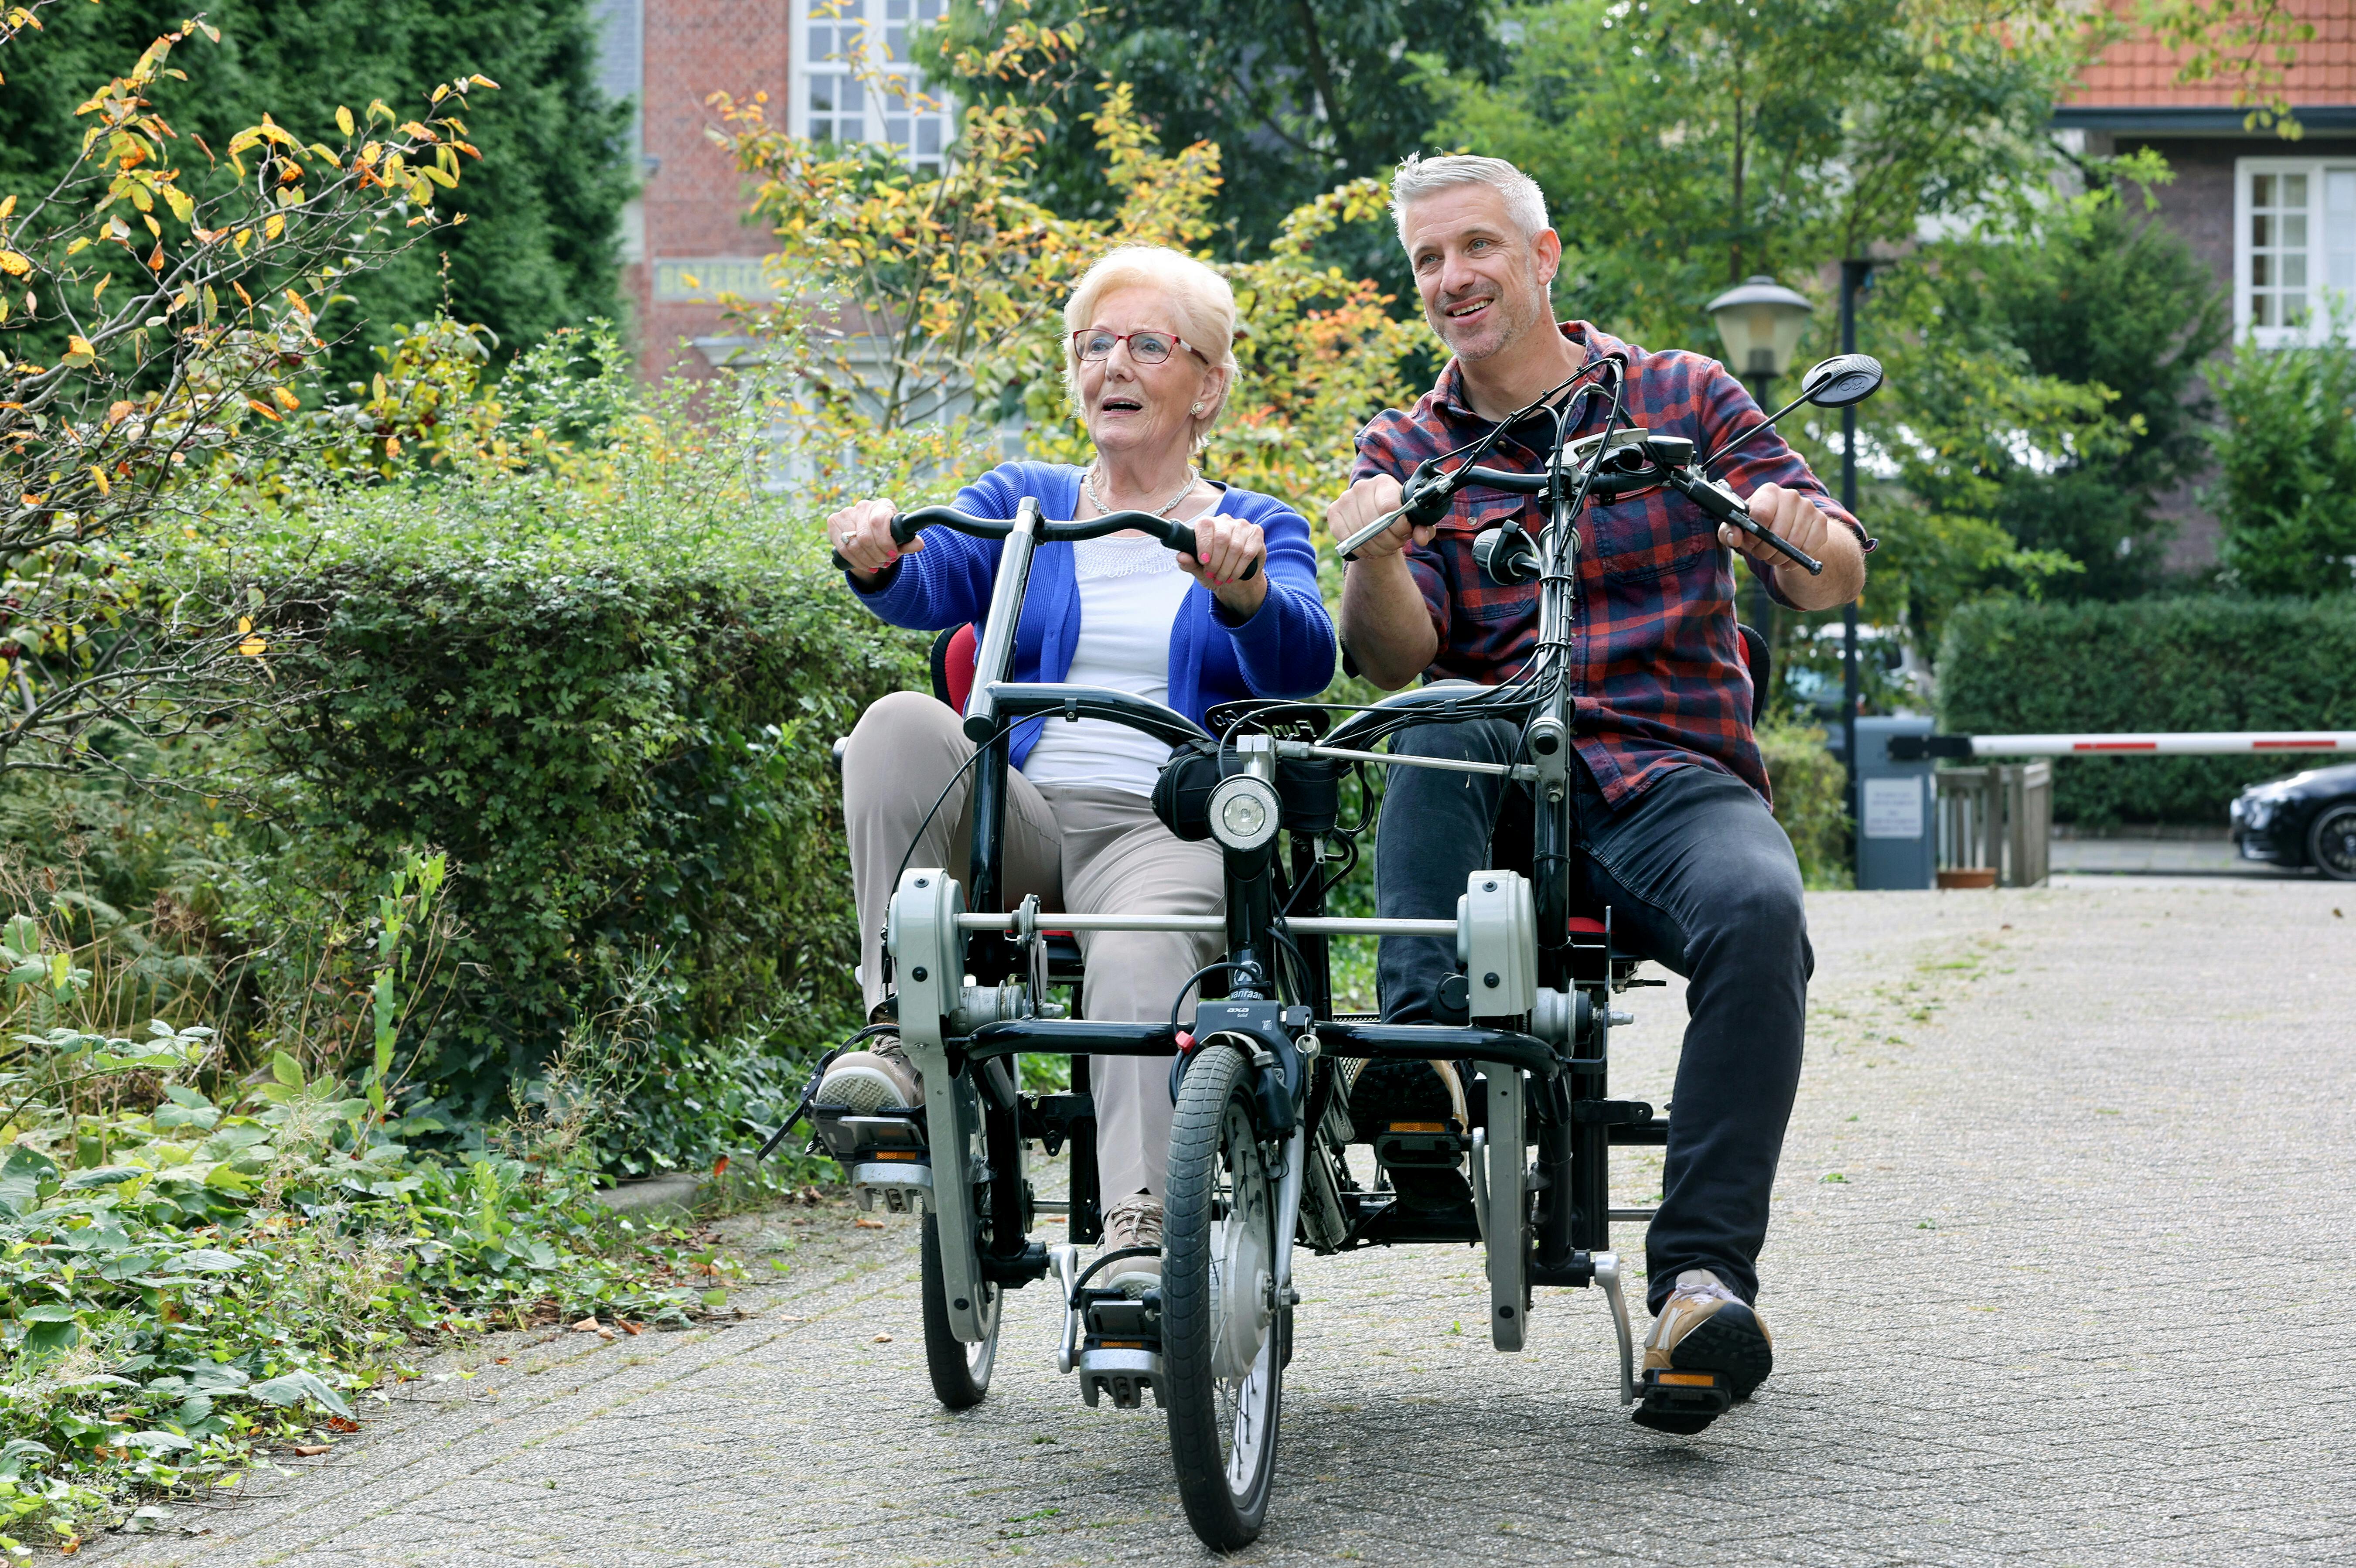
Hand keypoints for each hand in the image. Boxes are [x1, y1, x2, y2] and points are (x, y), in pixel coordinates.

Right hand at [828, 497, 918, 581]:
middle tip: (885, 563)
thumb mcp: (900, 539)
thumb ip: (909, 542)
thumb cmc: (888, 535)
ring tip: (877, 565)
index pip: (878, 522)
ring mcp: (846, 513)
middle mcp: (862, 506)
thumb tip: (919, 544)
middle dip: (877, 556)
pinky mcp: (834, 522)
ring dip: (867, 560)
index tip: (893, 555)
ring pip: (853, 544)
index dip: (885, 542)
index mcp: (882, 505)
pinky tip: (867, 566)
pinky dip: (856, 561)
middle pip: (865, 537)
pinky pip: (842, 548)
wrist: (870, 533)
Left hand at [1179, 512, 1267, 615]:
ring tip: (1222, 578)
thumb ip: (1189, 563)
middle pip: (1221, 538)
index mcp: (1208, 524)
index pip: (1205, 526)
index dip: (1203, 545)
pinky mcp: (1256, 534)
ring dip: (1227, 568)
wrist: (1237, 579)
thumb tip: (1181, 557)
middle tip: (1213, 575)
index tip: (1203, 562)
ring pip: (1235, 547)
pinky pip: (1247, 552)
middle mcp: (1225, 521)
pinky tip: (1234, 575)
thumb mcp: (1199, 570)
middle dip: (1216, 562)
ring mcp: (1242, 526)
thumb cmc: (1215, 570)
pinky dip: (1239, 568)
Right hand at [1325, 474, 1435, 561]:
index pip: (1389, 507)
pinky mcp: (1334, 512)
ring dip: (1376, 548)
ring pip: (1361, 533)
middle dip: (1389, 541)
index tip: (1405, 534)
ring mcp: (1345, 498)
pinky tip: (1369, 550)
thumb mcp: (1414, 521)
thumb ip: (1423, 527)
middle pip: (1375, 523)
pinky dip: (1359, 549)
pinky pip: (1345, 537)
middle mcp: (1362, 486)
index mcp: (1384, 482)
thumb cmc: (1398, 517)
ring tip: (1384, 548)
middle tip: (1395, 545)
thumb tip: (1422, 537)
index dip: (1399, 526)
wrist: (1375, 517)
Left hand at [1722, 482, 1862, 610]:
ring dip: (1780, 557)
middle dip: (1766, 550)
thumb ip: (1729, 532)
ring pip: (1793, 543)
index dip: (1754, 534)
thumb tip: (1735, 536)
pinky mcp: (1821, 522)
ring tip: (1773, 556)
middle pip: (1777, 532)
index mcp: (1768, 492)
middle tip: (1761, 554)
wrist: (1787, 527)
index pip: (1761, 514)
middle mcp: (1790, 496)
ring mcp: (1808, 508)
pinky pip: (1808, 548)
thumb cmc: (1757, 527)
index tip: (1751, 542)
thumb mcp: (1739, 528)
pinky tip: (1787, 559)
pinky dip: (1795, 560)